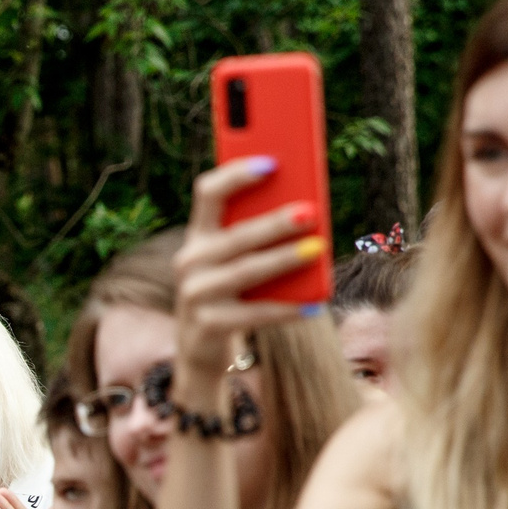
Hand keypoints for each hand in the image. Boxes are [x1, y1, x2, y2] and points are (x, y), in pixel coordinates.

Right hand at [172, 159, 323, 380]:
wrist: (202, 345)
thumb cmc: (232, 290)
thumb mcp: (237, 258)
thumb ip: (258, 233)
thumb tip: (307, 211)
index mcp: (199, 235)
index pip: (208, 193)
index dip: (236, 175)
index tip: (272, 163)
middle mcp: (189, 260)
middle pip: (234, 235)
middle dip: (273, 223)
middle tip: (310, 212)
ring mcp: (194, 294)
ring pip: (244, 272)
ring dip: (282, 260)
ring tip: (318, 249)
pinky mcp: (206, 325)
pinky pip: (253, 314)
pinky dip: (285, 309)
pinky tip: (313, 304)